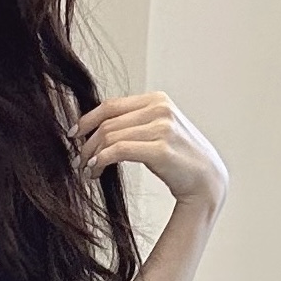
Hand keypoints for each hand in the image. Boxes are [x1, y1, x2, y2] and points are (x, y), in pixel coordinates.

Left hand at [76, 92, 226, 212]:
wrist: (207, 181)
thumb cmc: (180, 160)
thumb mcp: (159, 132)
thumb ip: (137, 124)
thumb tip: (102, 129)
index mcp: (157, 100)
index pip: (111, 105)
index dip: (87, 120)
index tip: (74, 135)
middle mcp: (160, 109)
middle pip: (107, 122)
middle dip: (87, 143)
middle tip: (78, 161)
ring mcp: (161, 127)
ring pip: (110, 136)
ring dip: (92, 155)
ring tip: (87, 170)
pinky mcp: (160, 149)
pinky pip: (119, 150)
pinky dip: (102, 160)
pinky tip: (96, 170)